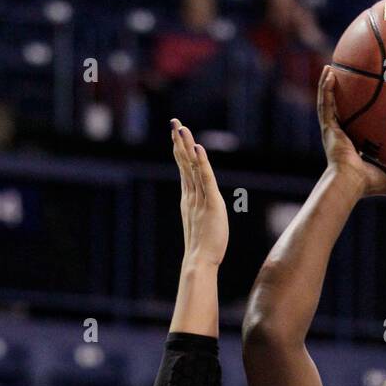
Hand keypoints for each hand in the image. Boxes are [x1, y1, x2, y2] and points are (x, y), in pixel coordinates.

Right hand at [171, 119, 227, 266]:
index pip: (185, 170)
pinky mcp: (210, 204)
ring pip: (192, 168)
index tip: (177, 134)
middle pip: (185, 164)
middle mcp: (191, 195)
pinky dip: (202, 163)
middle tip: (175, 122)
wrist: (200, 262)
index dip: (181, 151)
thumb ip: (200, 213)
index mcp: (189, 199)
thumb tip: (202, 212)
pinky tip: (198, 148)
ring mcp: (199, 199)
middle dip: (180, 142)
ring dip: (187, 147)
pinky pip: (205, 179)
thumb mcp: (202, 225)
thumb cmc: (204, 249)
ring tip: (181, 129)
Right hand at [317, 67, 385, 198]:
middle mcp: (340, 136)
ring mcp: (332, 131)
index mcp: (352, 146)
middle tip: (345, 77)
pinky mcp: (328, 127)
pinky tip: (329, 71)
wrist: (350, 183)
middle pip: (340, 110)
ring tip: (331, 67)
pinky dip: (325, 87)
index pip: (355, 127)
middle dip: (340, 94)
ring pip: (328, 102)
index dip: (357, 115)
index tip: (365, 102)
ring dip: (328, 85)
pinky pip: (326, 103)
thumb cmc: (368, 184)